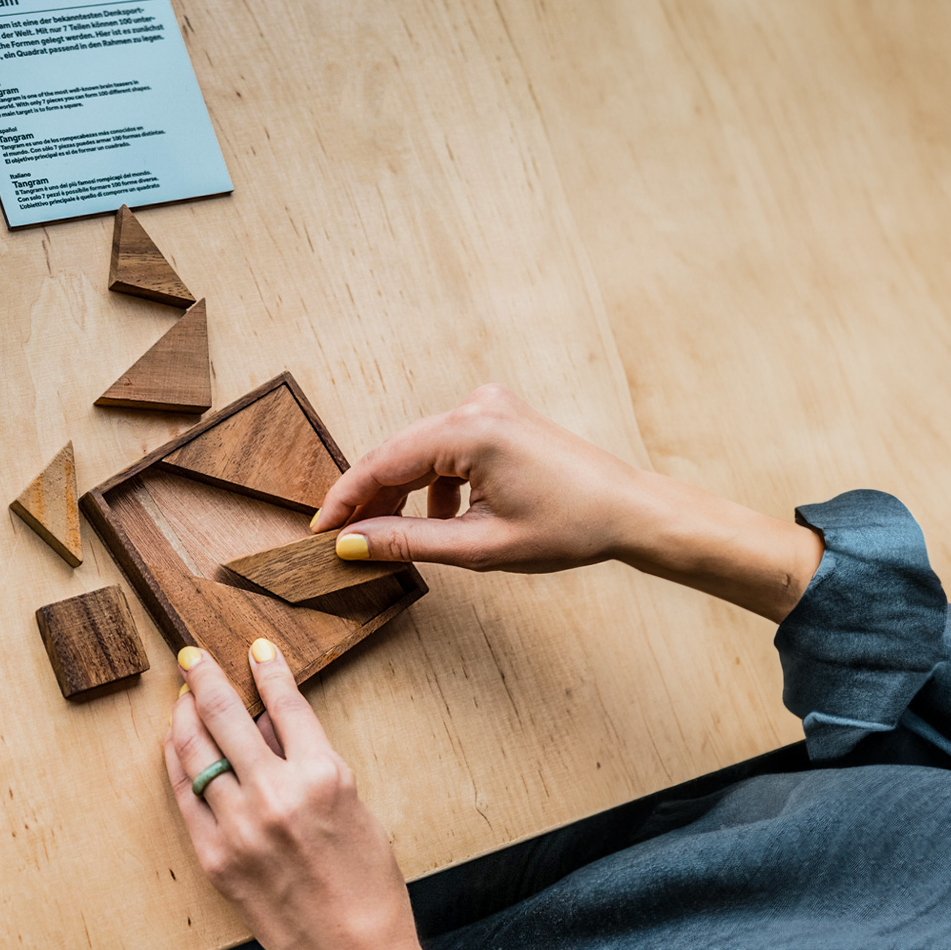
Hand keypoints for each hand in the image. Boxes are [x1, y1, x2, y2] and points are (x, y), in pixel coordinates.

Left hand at [164, 640, 418, 949]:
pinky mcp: (215, 855)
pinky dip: (177, 761)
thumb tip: (267, 724)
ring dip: (184, 713)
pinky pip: (184, 793)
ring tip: (182, 694)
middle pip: (227, 715)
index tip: (257, 647)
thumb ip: (310, 760)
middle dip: (206, 676)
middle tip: (192, 655)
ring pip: (195, 749)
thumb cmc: (365, 882)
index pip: (286, 704)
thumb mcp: (353, 805)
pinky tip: (176, 742)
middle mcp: (277, 795)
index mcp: (323, 777)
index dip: (269, 669)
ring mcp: (240, 826)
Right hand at [313, 384, 822, 621]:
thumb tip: (353, 544)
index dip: (346, 498)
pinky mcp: (498, 416)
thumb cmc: (569, 527)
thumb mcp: (480, 545)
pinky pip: (445, 447)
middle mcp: (475, 406)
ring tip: (388, 536)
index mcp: (471, 431)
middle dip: (368, 496)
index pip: (384, 461)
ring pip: (419, 450)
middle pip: (397, 452)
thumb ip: (409, 541)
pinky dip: (432, 482)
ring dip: (401, 492)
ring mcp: (488, 405)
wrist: (629, 511)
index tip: (320, 530)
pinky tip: (441, 519)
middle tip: (341, 538)